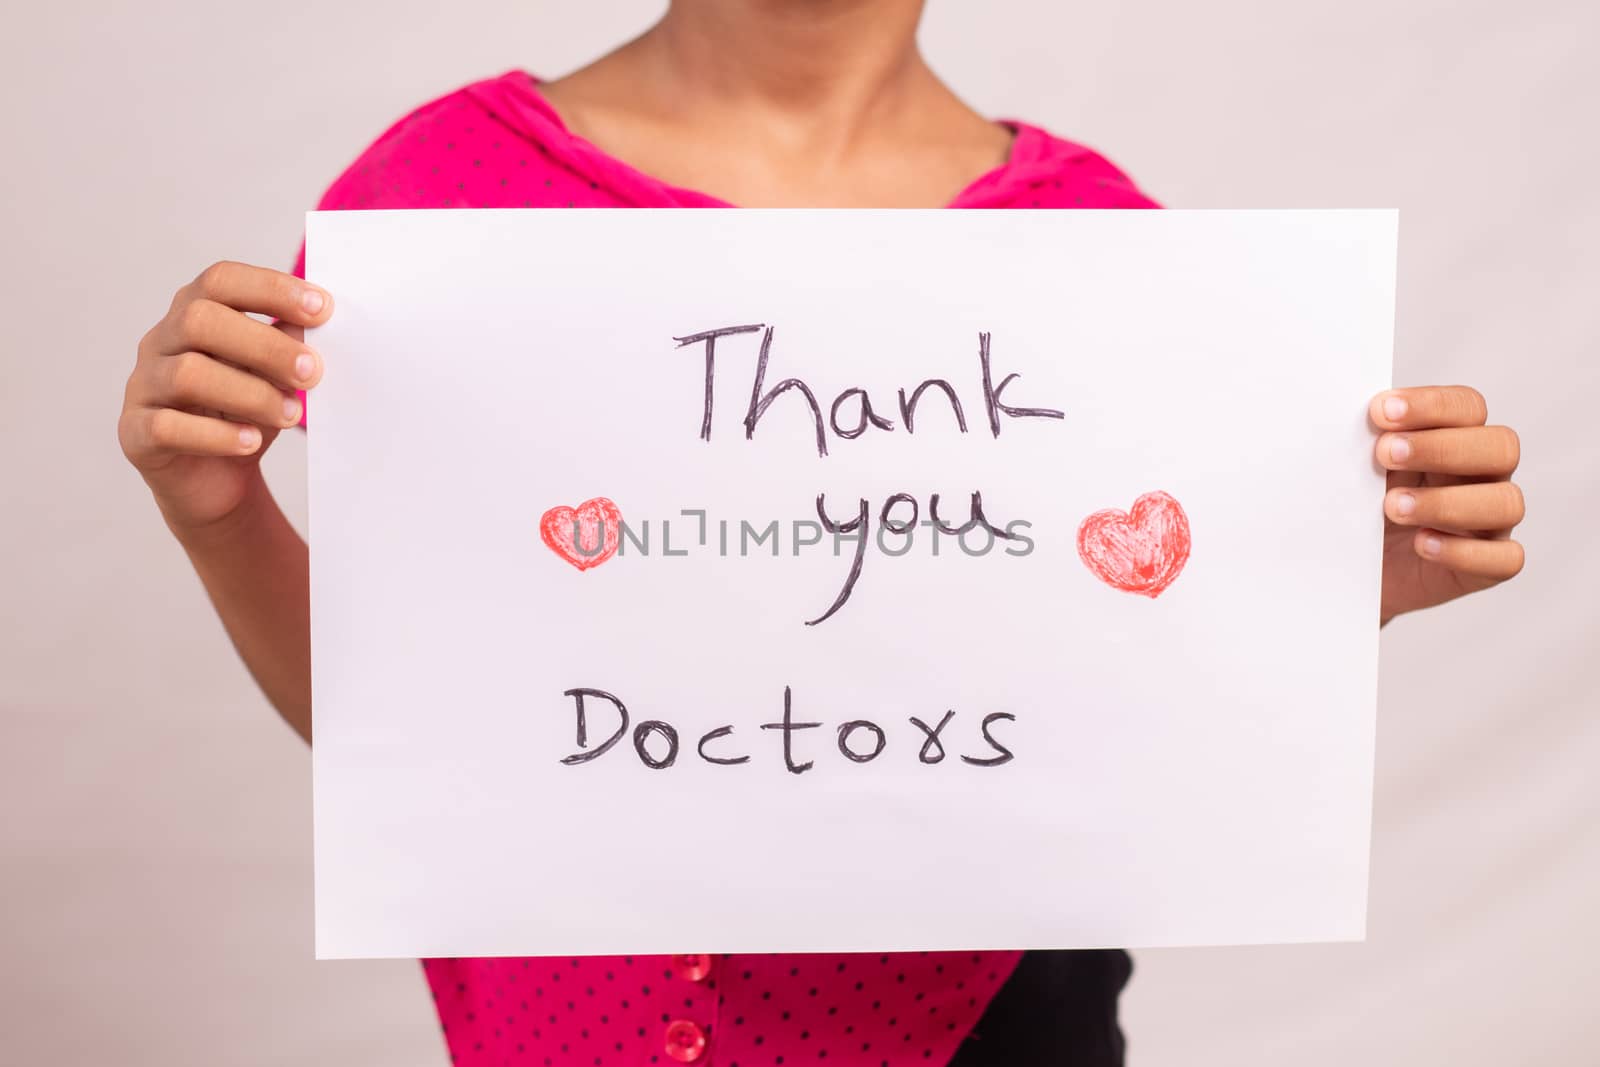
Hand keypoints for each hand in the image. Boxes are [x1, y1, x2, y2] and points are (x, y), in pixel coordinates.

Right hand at [119, 261, 331, 533]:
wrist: (217, 481)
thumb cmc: (246, 415)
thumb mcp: (274, 377)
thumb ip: (289, 348)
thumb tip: (317, 327)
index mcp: (193, 314)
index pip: (221, 281)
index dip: (270, 288)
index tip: (322, 308)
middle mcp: (160, 342)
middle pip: (199, 320)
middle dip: (264, 345)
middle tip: (312, 372)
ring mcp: (142, 386)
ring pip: (186, 374)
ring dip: (250, 393)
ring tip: (291, 414)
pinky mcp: (135, 433)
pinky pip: (167, 427)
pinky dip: (216, 435)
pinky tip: (251, 442)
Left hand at [1370, 385, 1524, 623]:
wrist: (1347, 573)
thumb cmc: (1357, 513)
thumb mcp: (1356, 474)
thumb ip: (1363, 444)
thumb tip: (1354, 417)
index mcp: (1454, 441)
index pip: (1468, 408)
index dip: (1432, 405)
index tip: (1382, 412)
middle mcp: (1481, 478)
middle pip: (1501, 447)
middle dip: (1441, 448)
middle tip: (1384, 454)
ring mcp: (1489, 524)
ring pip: (1507, 502)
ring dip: (1447, 501)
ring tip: (1392, 506)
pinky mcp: (1485, 569)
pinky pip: (1505, 559)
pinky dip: (1463, 552)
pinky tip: (1421, 543)